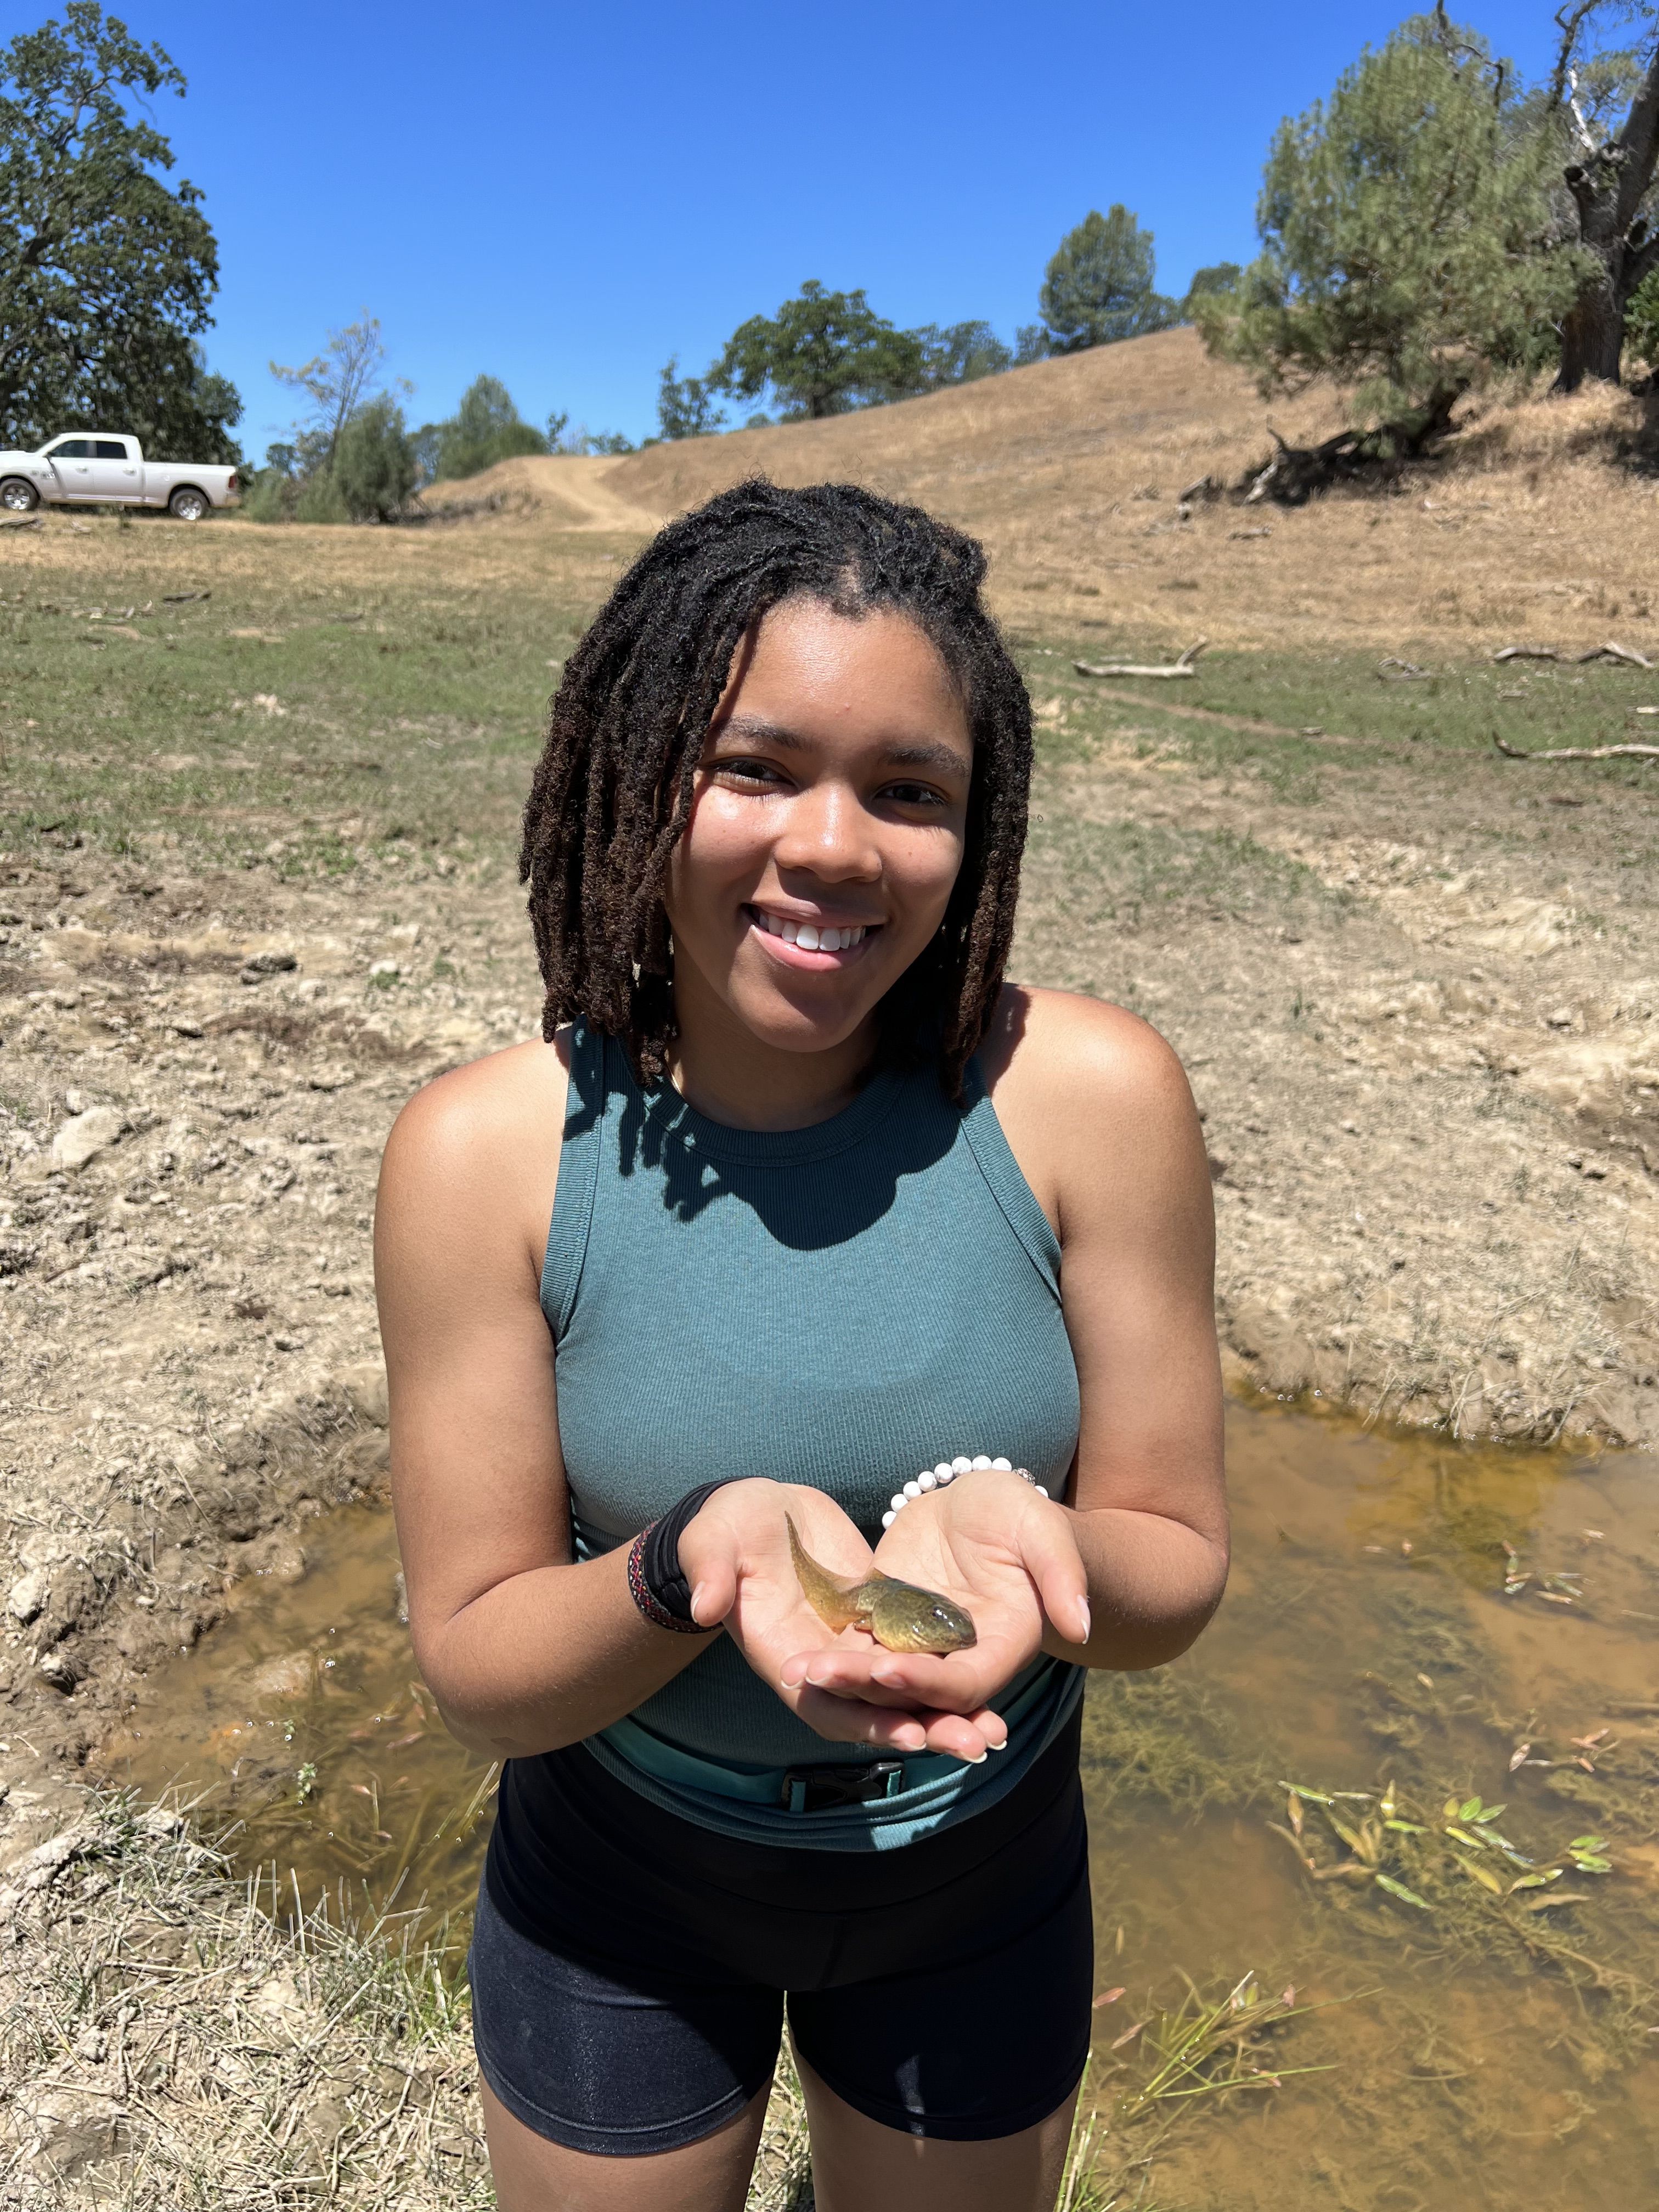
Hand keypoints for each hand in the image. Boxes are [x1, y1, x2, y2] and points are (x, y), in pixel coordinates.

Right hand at [678, 1480, 1007, 1761]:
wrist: (756, 1511)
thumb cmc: (726, 1525)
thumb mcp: (712, 1540)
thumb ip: (709, 1571)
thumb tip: (704, 1606)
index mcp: (780, 1651)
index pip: (824, 1702)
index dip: (865, 1722)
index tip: (911, 1734)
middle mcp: (821, 1660)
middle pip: (874, 1711)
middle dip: (922, 1730)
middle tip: (976, 1745)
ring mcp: (852, 1644)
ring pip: (901, 1691)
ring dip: (943, 1713)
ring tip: (994, 1733)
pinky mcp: (877, 1619)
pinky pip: (914, 1656)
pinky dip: (946, 1674)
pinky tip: (990, 1689)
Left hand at [778, 1469, 1090, 1722]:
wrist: (980, 1502)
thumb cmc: (1019, 1513)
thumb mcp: (1040, 1528)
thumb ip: (1063, 1574)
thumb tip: (1081, 1626)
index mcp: (1002, 1647)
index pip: (963, 1682)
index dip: (926, 1682)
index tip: (885, 1668)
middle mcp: (959, 1659)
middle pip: (915, 1692)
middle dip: (867, 1690)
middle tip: (817, 1676)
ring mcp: (921, 1647)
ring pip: (881, 1678)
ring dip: (843, 1681)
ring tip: (799, 1672)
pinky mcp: (890, 1627)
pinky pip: (861, 1651)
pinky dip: (835, 1657)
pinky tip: (797, 1656)